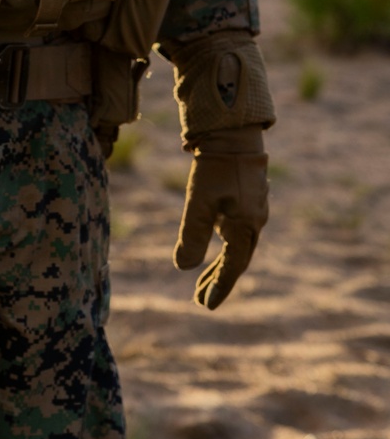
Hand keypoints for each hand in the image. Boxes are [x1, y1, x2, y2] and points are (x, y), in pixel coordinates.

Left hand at [173, 128, 268, 309]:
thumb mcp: (199, 202)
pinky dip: (226, 244)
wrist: (233, 133)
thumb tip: (184, 268)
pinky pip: (238, 230)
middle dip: (218, 280)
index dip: (219, 287)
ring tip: (203, 280)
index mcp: (245, 227)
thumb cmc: (216, 167)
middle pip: (237, 260)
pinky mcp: (249, 198)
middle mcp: (254, 222)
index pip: (232, 267)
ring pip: (238, 246)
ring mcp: (254, 209)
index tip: (206, 306)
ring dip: (221, 264)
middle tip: (200, 299)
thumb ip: (192, 235)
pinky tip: (216, 241)